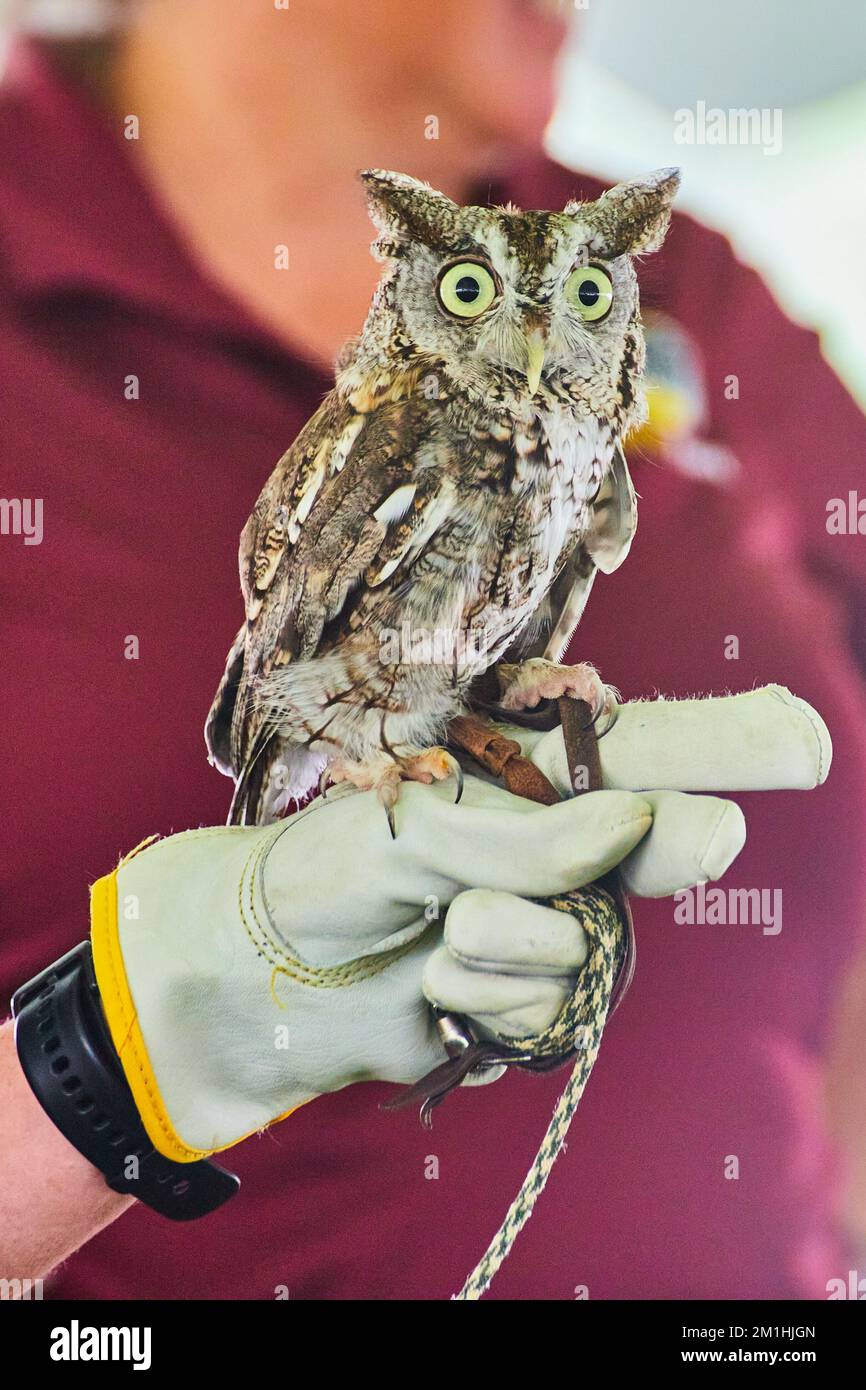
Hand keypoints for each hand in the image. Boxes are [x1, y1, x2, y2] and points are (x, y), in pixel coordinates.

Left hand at [89, 683, 828, 1163]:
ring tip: (440, 934)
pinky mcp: (535, 1002)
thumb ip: (528, 830)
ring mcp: (555, 924)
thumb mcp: (416, 830)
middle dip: (690, 831)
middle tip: (748, 799)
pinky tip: (439, 987)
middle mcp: (559, 845)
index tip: (799, 739)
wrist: (266, 975)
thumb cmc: (327, 872)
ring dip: (510, 945)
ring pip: (595, 944)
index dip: (728, 743)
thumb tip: (640, 822)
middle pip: (667, 838)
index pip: (645, 751)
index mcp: (527, 776)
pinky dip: (491, 1002)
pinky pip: (555, 1011)